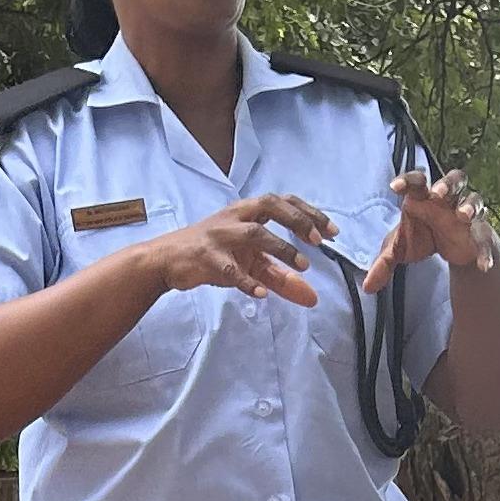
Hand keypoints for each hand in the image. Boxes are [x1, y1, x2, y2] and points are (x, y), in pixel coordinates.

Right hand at [153, 194, 337, 307]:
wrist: (167, 260)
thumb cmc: (212, 255)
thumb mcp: (249, 263)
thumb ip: (281, 279)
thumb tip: (312, 298)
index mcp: (246, 212)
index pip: (283, 202)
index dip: (309, 213)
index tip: (331, 232)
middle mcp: (234, 217)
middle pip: (270, 205)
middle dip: (298, 220)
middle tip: (319, 242)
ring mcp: (219, 236)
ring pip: (253, 233)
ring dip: (281, 249)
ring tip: (302, 267)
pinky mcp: (206, 258)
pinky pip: (229, 268)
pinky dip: (247, 280)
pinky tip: (262, 293)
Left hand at [362, 168, 494, 294]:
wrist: (448, 251)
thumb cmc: (420, 238)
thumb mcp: (399, 250)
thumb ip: (383, 264)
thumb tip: (367, 288)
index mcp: (423, 197)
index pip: (417, 182)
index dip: (407, 181)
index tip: (395, 187)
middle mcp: (446, 200)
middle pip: (453, 180)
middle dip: (446, 184)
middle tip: (437, 194)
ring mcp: (465, 213)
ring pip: (474, 199)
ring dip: (470, 205)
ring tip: (463, 216)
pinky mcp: (478, 231)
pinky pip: (484, 236)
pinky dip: (484, 250)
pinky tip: (483, 265)